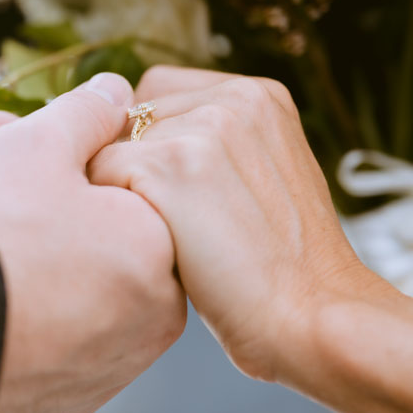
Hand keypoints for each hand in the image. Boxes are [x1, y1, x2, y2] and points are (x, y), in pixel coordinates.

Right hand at [0, 74, 186, 412]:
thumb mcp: (37, 145)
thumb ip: (85, 112)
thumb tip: (116, 91)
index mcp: (161, 251)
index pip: (128, 197)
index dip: (73, 171)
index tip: (25, 159)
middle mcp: (153, 319)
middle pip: (105, 249)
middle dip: (55, 216)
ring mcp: (111, 368)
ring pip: (82, 299)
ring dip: (41, 269)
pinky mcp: (69, 405)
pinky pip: (56, 349)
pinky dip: (29, 325)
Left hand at [87, 66, 375, 381]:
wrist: (312, 318)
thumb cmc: (282, 271)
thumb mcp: (266, 178)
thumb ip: (216, 145)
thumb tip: (136, 136)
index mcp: (259, 95)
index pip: (157, 94)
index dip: (148, 147)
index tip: (179, 196)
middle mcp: (232, 97)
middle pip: (126, 119)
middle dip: (132, 167)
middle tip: (178, 224)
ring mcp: (201, 128)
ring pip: (109, 148)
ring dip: (123, 195)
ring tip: (174, 238)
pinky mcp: (169, 165)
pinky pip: (100, 178)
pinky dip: (114, 219)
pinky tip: (159, 248)